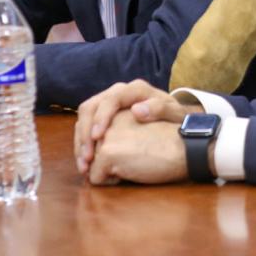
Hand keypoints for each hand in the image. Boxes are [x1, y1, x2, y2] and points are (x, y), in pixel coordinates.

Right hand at [74, 79, 196, 172]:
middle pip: (90, 107)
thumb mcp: (174, 113)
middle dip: (85, 133)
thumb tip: (137, 111)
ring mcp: (109, 103)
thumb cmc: (175, 118)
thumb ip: (159, 109)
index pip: (110, 99)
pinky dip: (83, 144)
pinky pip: (87, 126)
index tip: (98, 138)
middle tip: (87, 158)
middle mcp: (118, 93)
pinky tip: (86, 162)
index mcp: (134, 90)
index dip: (101, 118)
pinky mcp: (104, 116)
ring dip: (80, 141)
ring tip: (83, 165)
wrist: (175, 120)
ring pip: (85, 117)